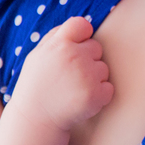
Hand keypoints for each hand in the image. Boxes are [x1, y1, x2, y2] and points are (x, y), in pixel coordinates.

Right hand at [6, 16, 113, 131]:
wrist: (36, 119)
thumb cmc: (37, 85)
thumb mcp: (38, 56)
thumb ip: (56, 37)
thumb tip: (80, 25)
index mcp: (59, 44)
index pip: (82, 25)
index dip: (82, 35)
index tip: (76, 47)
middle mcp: (74, 57)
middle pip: (96, 47)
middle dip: (87, 59)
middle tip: (70, 75)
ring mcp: (87, 76)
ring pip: (103, 68)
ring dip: (94, 77)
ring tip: (73, 89)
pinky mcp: (96, 94)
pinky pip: (109, 87)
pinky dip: (100, 94)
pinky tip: (82, 99)